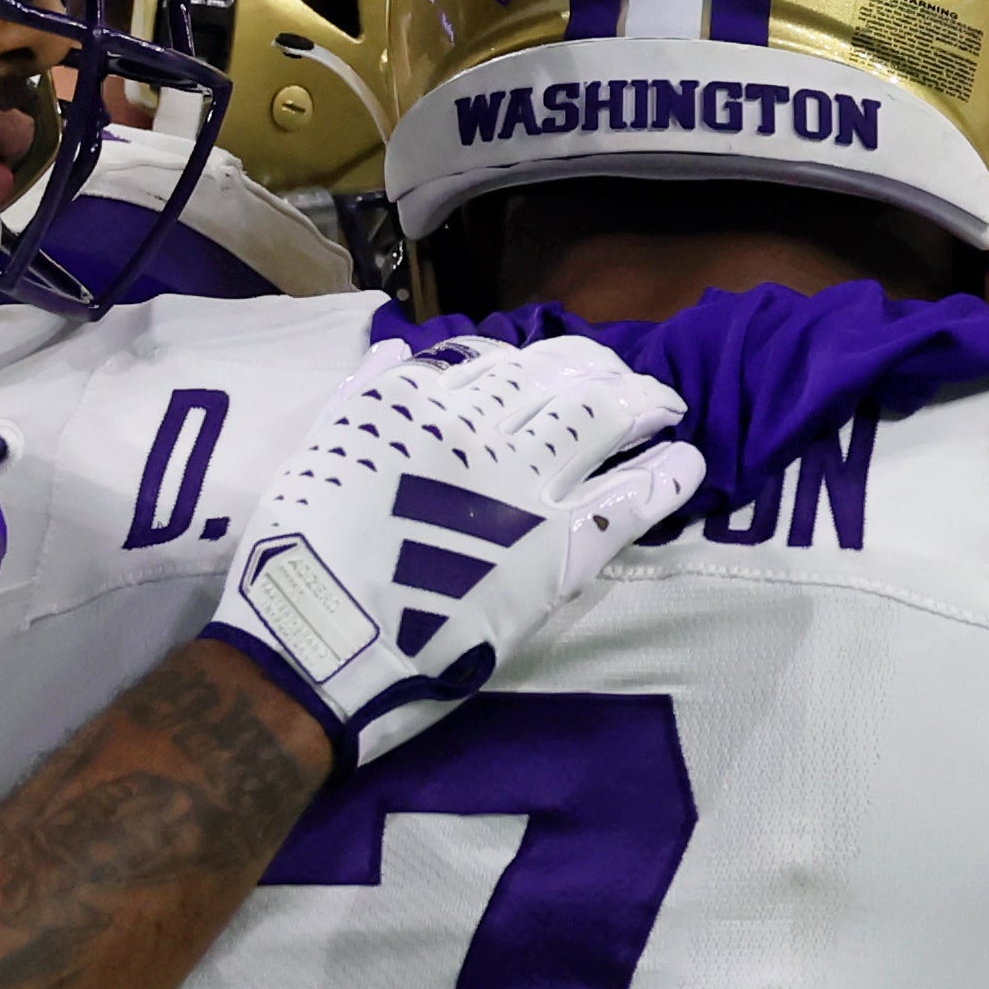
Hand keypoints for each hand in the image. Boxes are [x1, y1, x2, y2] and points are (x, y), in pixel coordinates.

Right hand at [203, 331, 698, 763]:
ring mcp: (523, 485)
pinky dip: (666, 477)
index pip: (497, 361)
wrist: (321, 636)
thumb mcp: (317, 452)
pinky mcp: (558, 547)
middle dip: (597, 373)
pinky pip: (629, 498)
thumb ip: (360, 398)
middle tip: (623, 383)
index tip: (555, 367)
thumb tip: (398, 351)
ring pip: (600, 423)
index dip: (536, 362)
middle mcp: (477, 430)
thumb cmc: (300, 556)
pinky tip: (688, 465)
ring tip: (664, 406)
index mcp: (417, 405)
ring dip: (640, 406)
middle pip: (558, 379)